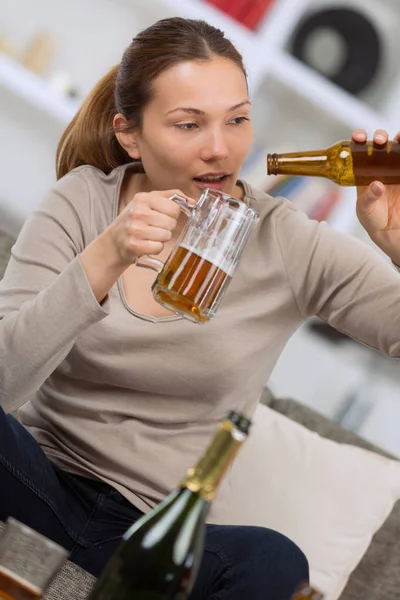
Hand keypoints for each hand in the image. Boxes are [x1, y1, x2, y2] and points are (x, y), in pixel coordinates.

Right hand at [107, 189, 193, 264]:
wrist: (114, 241)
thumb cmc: (135, 220)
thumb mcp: (148, 201)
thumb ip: (171, 197)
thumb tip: (192, 201)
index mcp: (143, 198)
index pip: (174, 208)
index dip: (172, 215)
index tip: (162, 216)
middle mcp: (138, 212)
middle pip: (171, 223)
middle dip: (167, 228)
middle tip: (154, 228)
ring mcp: (135, 229)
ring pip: (166, 236)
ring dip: (161, 238)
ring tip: (150, 236)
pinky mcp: (135, 245)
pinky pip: (159, 247)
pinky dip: (156, 248)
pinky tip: (147, 244)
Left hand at [354, 128, 399, 263]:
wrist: (389, 231)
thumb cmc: (372, 219)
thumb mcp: (365, 209)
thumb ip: (369, 197)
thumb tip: (377, 185)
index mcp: (364, 171)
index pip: (360, 150)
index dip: (359, 139)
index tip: (359, 137)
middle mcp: (380, 166)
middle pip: (381, 144)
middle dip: (381, 136)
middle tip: (380, 140)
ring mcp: (396, 169)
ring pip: (398, 148)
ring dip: (399, 139)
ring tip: (399, 137)